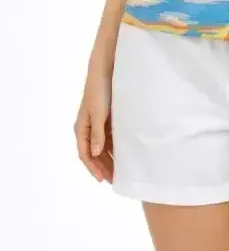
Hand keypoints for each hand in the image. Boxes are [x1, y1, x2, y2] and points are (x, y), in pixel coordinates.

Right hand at [74, 65, 113, 184]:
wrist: (105, 70)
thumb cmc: (99, 90)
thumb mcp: (98, 113)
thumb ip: (97, 133)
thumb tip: (96, 153)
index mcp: (82, 128)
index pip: (85, 154)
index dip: (93, 168)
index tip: (103, 179)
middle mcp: (88, 128)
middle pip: (94, 153)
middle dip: (102, 167)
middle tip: (114, 180)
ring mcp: (98, 124)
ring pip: (102, 147)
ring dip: (108, 159)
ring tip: (119, 171)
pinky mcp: (107, 119)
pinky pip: (109, 138)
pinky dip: (114, 148)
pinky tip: (123, 154)